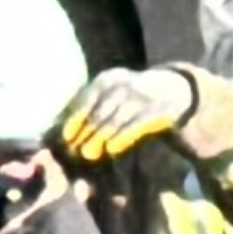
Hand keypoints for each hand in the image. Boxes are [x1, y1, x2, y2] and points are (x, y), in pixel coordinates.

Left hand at [55, 66, 199, 162]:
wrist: (171, 90)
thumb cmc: (129, 99)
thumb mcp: (109, 96)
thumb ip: (89, 109)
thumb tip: (62, 132)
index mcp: (108, 79)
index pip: (89, 96)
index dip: (76, 116)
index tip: (67, 135)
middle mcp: (125, 84)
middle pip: (102, 108)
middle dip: (87, 131)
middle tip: (75, 150)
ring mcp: (143, 96)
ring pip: (118, 117)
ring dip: (101, 136)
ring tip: (88, 154)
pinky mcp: (159, 110)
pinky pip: (138, 124)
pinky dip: (123, 136)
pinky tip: (112, 149)